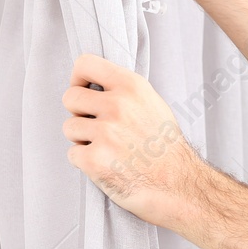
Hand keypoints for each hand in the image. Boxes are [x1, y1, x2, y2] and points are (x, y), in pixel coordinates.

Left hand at [62, 52, 205, 228]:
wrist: (178, 185)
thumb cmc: (165, 147)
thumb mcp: (152, 103)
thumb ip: (123, 90)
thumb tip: (94, 84)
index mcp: (131, 86)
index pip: (85, 64)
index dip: (78, 78)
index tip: (84, 91)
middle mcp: (117, 106)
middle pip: (70, 97)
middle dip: (78, 114)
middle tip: (96, 128)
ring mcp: (105, 133)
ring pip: (69, 128)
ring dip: (82, 140)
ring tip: (107, 149)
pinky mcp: (95, 161)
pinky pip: (72, 154)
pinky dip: (85, 162)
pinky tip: (107, 165)